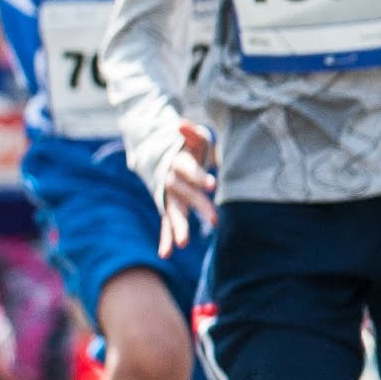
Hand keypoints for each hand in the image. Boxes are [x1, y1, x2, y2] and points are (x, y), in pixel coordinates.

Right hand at [154, 120, 218, 251]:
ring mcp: (169, 196)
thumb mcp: (193, 138)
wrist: (165, 158)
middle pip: (185, 195)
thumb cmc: (189, 148)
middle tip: (215, 221)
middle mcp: (172, 181)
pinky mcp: (169, 207)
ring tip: (183, 245)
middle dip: (199, 207)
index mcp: (179, 163)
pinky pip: (166, 223)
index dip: (200, 176)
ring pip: (173, 212)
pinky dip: (165, 238)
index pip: (189, 170)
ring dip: (178, 228)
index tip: (214, 185)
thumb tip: (180, 124)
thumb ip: (190, 132)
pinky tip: (165, 254)